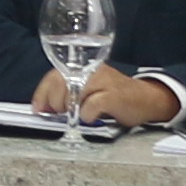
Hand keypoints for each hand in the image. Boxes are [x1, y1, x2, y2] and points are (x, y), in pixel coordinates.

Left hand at [40, 66, 179, 126]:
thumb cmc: (115, 97)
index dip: (42, 93)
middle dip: (55, 102)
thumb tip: (45, 107)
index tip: (39, 109)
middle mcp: (92, 70)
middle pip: (60, 82)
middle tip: (60, 114)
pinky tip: (91, 117)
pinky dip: (87, 115)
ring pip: (73, 92)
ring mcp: (104, 81)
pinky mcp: (114, 95)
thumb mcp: (89, 91)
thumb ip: (69, 94)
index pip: (54, 75)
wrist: (146, 100)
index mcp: (83, 68)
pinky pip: (91, 105)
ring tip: (76, 115)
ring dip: (68, 108)